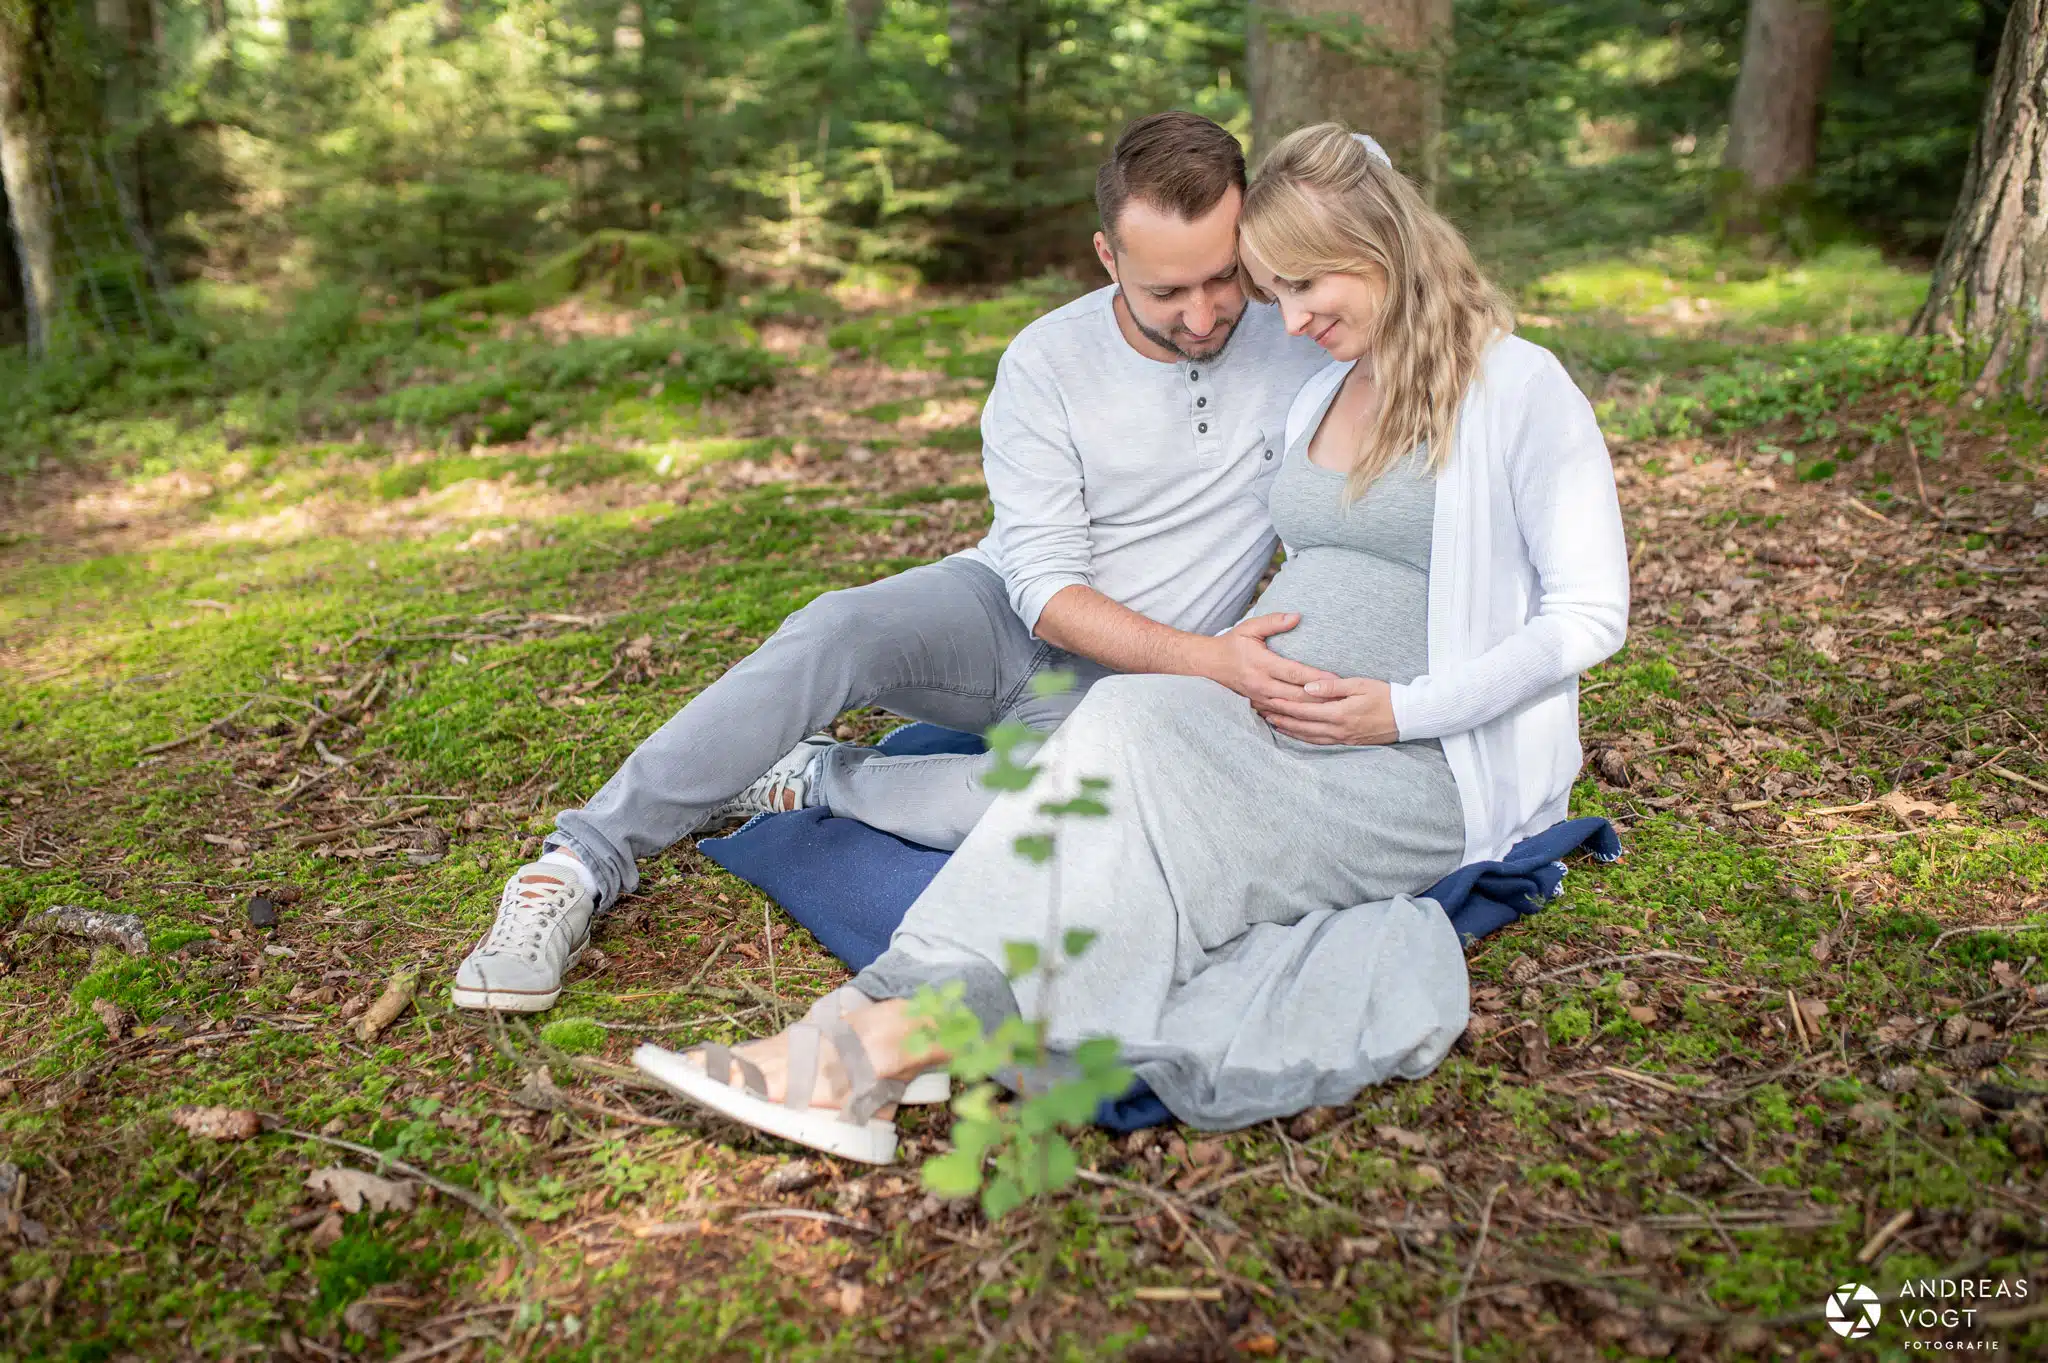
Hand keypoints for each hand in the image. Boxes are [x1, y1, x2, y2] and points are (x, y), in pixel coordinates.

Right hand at [1206, 613, 1338, 703]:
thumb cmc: (1233, 643)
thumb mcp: (1250, 627)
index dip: (1316, 677)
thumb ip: (1274, 621)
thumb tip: (1297, 616)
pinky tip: (1314, 718)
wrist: (1210, 664)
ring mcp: (1259, 698)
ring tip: (1334, 708)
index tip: (1336, 679)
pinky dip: (1298, 716)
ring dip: (1312, 709)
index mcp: (1261, 664)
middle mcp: (1261, 684)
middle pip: (1296, 695)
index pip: (1294, 672)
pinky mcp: (1258, 705)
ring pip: (1291, 708)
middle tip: (1343, 697)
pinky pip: (1282, 714)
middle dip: (1320, 697)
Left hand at [1253, 676, 1397, 745]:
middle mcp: (1338, 729)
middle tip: (1262, 711)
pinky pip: (1318, 742)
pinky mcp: (1346, 741)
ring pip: (1308, 736)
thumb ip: (1332, 687)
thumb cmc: (1386, 696)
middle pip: (1302, 725)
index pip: (1304, 710)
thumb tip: (1308, 686)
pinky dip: (1302, 738)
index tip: (1268, 699)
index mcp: (1339, 713)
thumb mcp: (1360, 685)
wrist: (1408, 716)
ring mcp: (1342, 738)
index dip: (1285, 705)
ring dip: (1288, 729)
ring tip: (1272, 722)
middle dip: (1281, 718)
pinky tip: (1294, 733)